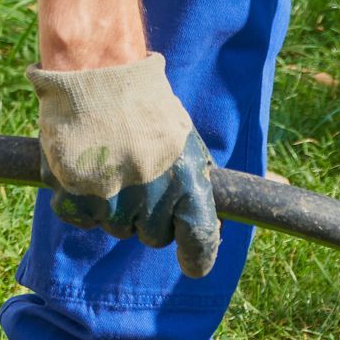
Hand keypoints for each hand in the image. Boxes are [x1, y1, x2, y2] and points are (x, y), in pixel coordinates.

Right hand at [29, 53, 220, 277]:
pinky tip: (85, 169)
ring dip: (115, 207)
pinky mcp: (74, 199)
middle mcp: (151, 203)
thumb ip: (206, 184)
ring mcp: (111, 204)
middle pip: (153, 236)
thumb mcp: (190, 146)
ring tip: (111, 164)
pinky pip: (82, 218)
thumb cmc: (149, 110)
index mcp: (188, 189)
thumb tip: (265, 196)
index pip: (199, 243)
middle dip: (149, 216)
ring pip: (117, 227)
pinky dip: (81, 201)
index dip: (198, 257)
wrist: (98, 77)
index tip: (193, 262)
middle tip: (140, 177)